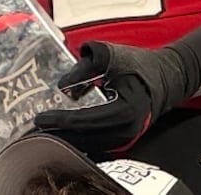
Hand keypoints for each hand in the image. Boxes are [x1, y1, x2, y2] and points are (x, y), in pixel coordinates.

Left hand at [34, 41, 195, 155]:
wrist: (167, 75)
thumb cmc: (139, 64)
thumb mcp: (110, 56)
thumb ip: (84, 67)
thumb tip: (61, 85)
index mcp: (124, 111)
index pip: (84, 121)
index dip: (60, 120)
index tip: (39, 117)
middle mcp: (125, 130)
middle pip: (84, 138)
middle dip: (57, 133)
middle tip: (33, 129)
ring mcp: (125, 137)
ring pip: (89, 143)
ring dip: (65, 137)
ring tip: (42, 131)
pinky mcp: (122, 138)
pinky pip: (96, 142)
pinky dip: (77, 137)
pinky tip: (61, 131)